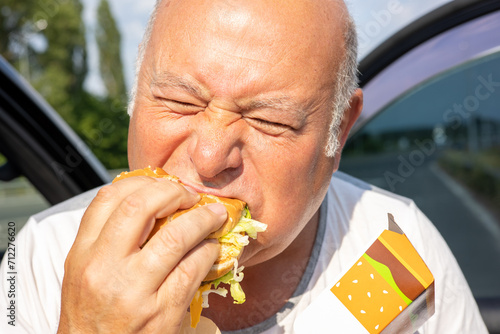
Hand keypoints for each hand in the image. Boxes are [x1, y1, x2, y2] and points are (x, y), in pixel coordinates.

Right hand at [57, 176, 226, 332]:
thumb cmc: (94, 318)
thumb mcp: (86, 274)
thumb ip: (109, 239)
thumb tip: (152, 204)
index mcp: (82, 254)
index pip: (108, 198)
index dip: (142, 182)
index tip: (162, 184)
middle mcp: (104, 269)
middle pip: (141, 206)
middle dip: (174, 192)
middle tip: (190, 195)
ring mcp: (134, 292)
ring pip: (177, 235)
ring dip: (204, 219)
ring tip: (215, 216)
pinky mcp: (162, 313)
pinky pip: (194, 268)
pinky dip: (209, 252)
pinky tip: (212, 250)